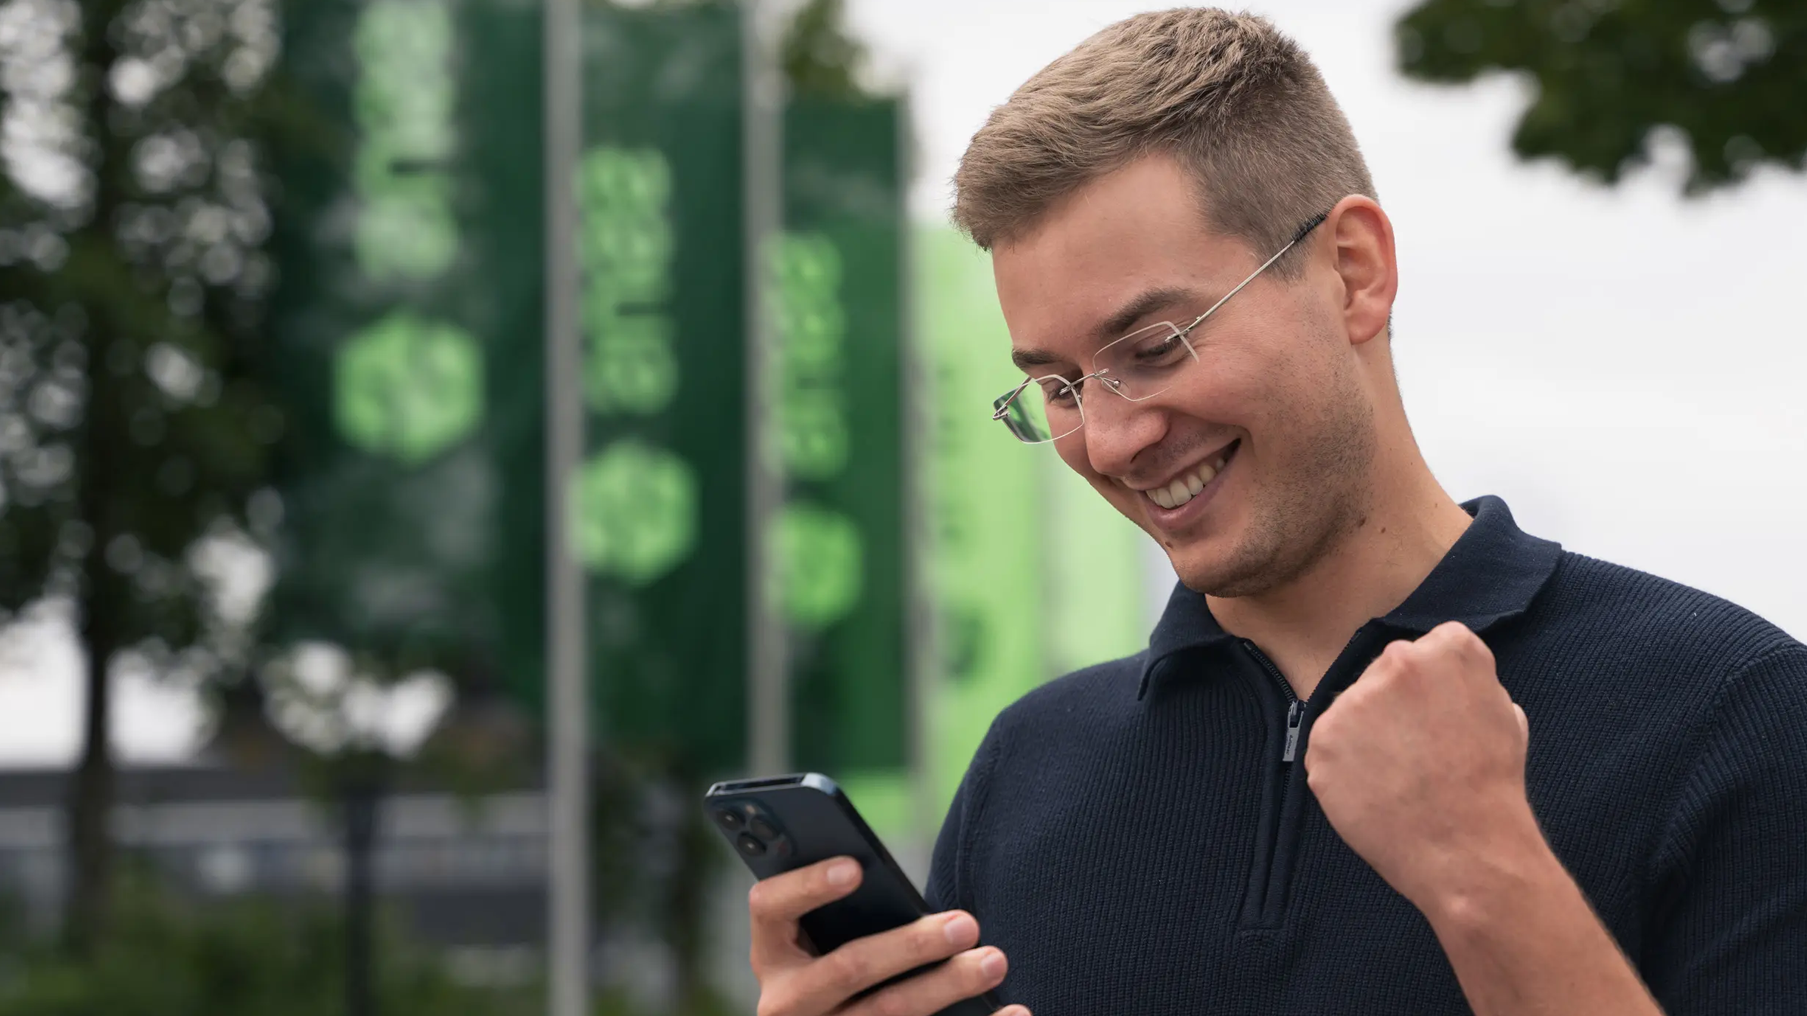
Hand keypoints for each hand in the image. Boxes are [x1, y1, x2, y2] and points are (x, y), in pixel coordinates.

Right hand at [748, 856, 1027, 1015]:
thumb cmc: (836, 963)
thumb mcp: (822, 941)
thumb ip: (844, 911)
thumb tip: (886, 873)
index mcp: (771, 953)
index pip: (770, 908)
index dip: (808, 885)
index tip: (856, 867)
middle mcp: (786, 1002)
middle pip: (847, 968)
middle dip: (911, 945)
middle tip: (966, 924)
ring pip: (887, 1014)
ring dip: (946, 987)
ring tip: (994, 961)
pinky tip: (1015, 1012)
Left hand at [1303, 621, 1543, 914]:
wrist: (1466, 847)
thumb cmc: (1491, 786)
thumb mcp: (1504, 712)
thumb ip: (1469, 683)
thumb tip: (1449, 683)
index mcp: (1448, 648)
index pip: (1428, 650)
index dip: (1432, 689)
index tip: (1438, 718)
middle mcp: (1396, 661)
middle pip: (1383, 674)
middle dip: (1393, 707)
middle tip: (1415, 751)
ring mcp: (1354, 700)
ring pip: (1352, 710)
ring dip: (1365, 736)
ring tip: (1396, 776)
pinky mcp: (1321, 739)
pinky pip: (1328, 747)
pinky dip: (1343, 769)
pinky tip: (1373, 791)